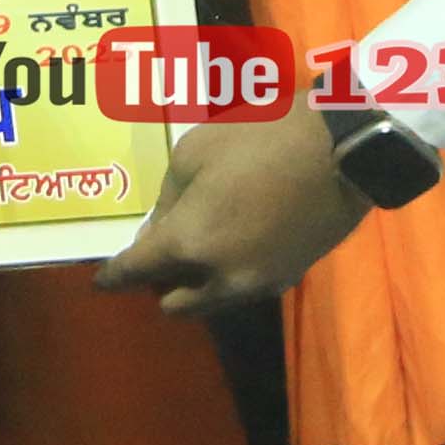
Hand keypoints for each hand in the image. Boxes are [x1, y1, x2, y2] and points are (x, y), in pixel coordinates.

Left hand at [95, 103, 370, 319]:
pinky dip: (228, 277)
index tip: (100, 281)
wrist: (344, 149)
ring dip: (195, 286)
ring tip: (197, 248)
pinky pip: (241, 290)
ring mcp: (256, 284)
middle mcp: (218, 278)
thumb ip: (167, 201)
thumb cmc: (260, 138)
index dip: (111, 277)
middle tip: (158, 254)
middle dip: (158, 284)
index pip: (133, 274)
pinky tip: (235, 244)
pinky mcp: (287, 279)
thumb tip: (157, 235)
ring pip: (210, 304)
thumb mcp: (194, 154)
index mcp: (186, 244)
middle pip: (172, 305)